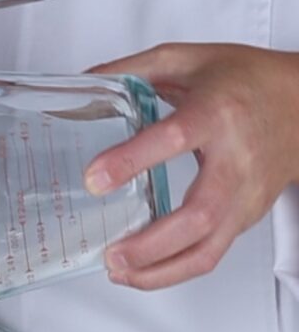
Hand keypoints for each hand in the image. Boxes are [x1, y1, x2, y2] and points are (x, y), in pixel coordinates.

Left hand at [83, 43, 298, 288]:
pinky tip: (142, 272)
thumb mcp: (189, 59)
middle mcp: (235, 160)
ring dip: (159, 270)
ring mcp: (244, 195)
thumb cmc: (247, 81)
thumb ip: (134, 69)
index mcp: (216, 113)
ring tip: (118, 271)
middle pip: (198, 214)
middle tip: (110, 252)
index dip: (131, 161)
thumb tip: (83, 83)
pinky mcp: (245, 218)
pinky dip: (173, 271)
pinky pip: (211, 254)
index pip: (173, 139)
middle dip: (149, 243)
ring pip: (207, 248)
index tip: (94, 179)